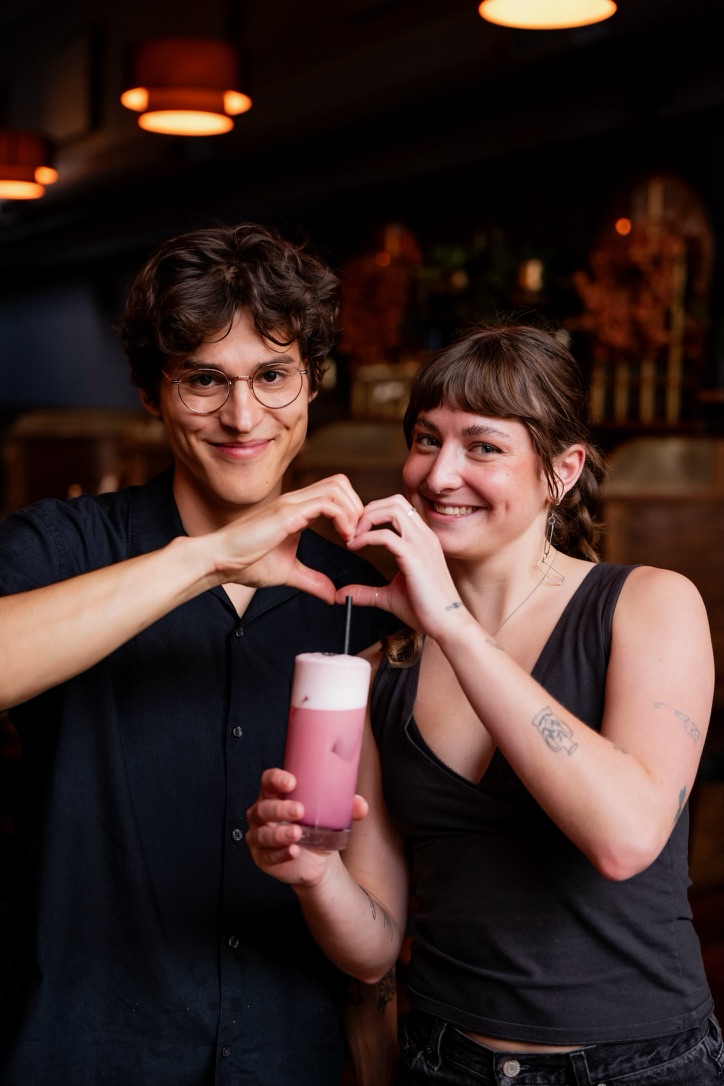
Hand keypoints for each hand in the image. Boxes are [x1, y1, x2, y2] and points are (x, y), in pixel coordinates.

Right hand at [212, 474, 364, 602]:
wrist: (220, 561)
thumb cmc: (246, 563)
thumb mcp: (288, 573)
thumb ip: (312, 580)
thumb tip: (331, 594)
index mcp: (297, 509)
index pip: (334, 493)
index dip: (351, 511)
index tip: (353, 538)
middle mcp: (296, 500)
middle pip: (340, 482)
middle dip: (357, 506)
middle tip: (357, 535)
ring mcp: (291, 503)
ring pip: (336, 487)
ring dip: (352, 510)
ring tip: (351, 536)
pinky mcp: (287, 513)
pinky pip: (326, 503)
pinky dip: (343, 518)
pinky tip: (343, 537)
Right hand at [245, 768, 368, 887]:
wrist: (314, 860)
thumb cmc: (315, 828)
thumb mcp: (329, 815)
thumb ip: (344, 808)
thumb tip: (361, 805)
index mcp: (276, 795)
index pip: (268, 781)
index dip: (276, 779)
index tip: (291, 781)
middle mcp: (263, 813)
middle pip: (264, 807)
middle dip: (280, 809)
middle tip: (299, 810)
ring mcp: (260, 836)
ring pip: (263, 833)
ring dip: (280, 833)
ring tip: (297, 834)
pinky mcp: (262, 857)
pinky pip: (268, 855)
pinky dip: (281, 853)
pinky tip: (293, 851)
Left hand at [337, 494, 465, 638]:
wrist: (448, 624)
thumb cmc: (425, 609)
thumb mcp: (389, 596)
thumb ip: (366, 592)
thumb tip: (342, 595)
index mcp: (422, 539)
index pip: (398, 507)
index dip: (374, 512)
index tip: (356, 531)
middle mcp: (424, 536)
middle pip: (395, 501)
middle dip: (369, 509)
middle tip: (351, 529)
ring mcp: (421, 544)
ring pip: (393, 509)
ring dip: (368, 518)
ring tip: (353, 535)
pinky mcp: (414, 557)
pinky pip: (386, 535)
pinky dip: (366, 537)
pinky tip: (355, 547)